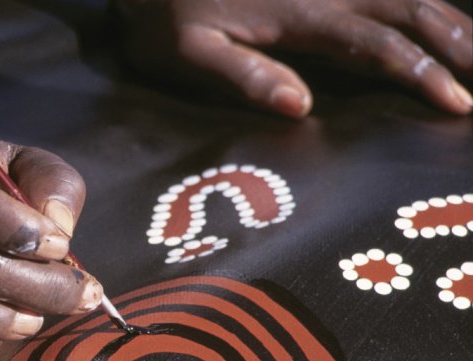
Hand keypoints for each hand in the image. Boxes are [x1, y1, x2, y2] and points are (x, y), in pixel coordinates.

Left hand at [116, 0, 472, 116]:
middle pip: (410, 9)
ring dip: (450, 17)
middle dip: (458, 42)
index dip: (422, 74)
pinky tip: (434, 10)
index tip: (458, 105)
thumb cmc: (162, 17)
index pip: (377, 45)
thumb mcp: (188, 53)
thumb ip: (244, 74)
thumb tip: (301, 106)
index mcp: (300, 15)